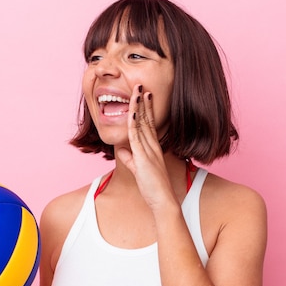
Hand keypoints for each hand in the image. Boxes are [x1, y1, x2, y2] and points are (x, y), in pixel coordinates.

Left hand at [115, 85, 176, 209]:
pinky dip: (135, 124)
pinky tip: (134, 112)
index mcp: (153, 148)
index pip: (149, 124)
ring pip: (142, 124)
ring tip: (138, 91)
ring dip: (139, 107)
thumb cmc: (153, 188)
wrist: (163, 200)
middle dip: (143, 102)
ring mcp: (149, 151)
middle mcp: (153, 146)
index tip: (144, 96)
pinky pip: (137, 137)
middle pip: (147, 119)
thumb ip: (130, 159)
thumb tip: (122, 151)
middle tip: (142, 86)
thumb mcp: (138, 171)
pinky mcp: (144, 158)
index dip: (146, 109)